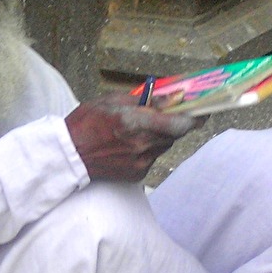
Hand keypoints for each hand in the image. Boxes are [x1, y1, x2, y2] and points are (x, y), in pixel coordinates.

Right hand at [64, 94, 201, 181]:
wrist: (68, 155)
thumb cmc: (86, 123)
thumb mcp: (112, 101)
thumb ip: (144, 101)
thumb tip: (170, 98)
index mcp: (136, 123)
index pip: (179, 123)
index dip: (195, 117)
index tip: (203, 112)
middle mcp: (142, 145)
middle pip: (174, 134)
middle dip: (173, 123)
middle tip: (165, 115)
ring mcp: (141, 162)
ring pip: (164, 145)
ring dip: (159, 136)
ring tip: (137, 130)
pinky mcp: (137, 174)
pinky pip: (153, 157)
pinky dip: (147, 149)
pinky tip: (128, 144)